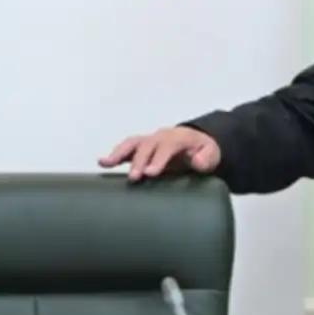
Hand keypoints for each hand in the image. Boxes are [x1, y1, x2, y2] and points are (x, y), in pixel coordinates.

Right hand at [98, 126, 220, 180]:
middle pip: (148, 145)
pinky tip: (102, 162)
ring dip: (119, 153)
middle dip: (139, 160)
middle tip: (134, 177)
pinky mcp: (141, 149)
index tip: (151, 173)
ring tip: (106, 163)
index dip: (159, 158)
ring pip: (132, 143)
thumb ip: (206, 158)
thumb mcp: (211, 155)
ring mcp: (149, 141)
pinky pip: (126, 149)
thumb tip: (197, 161)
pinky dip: (114, 155)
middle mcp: (161, 137)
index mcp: (179, 138)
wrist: (197, 144)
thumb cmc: (203, 151)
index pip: (168, 146)